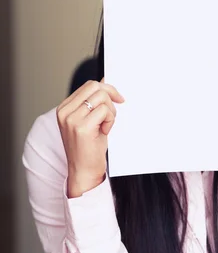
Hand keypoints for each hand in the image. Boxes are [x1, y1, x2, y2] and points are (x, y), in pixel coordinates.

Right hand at [57, 80, 124, 197]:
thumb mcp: (91, 120)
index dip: (107, 90)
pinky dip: (110, 121)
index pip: (89, 85)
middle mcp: (65, 111)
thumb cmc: (89, 148)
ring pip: (102, 98)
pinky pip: (104, 111)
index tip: (118, 99)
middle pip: (96, 87)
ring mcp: (71, 118)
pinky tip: (104, 132)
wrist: (83, 171)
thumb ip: (94, 102)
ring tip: (106, 126)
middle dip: (111, 97)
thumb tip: (106, 82)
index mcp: (64, 108)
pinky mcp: (81, 127)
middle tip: (113, 114)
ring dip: (111, 112)